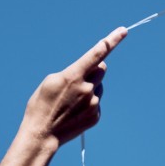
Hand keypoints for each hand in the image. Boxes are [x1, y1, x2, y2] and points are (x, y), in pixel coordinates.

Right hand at [22, 27, 127, 147]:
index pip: (97, 54)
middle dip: (93, 70)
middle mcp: (87, 88)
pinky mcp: (96, 115)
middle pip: (101, 69)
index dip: (111, 41)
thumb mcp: (51, 81)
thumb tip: (90, 69)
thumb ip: (73, 71)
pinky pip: (97, 102)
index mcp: (73, 75)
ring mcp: (93, 103)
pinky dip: (88, 104)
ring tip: (70, 101)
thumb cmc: (41, 104)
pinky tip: (74, 112)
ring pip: (98, 86)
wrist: (41, 134)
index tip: (123, 31)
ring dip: (89, 88)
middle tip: (78, 79)